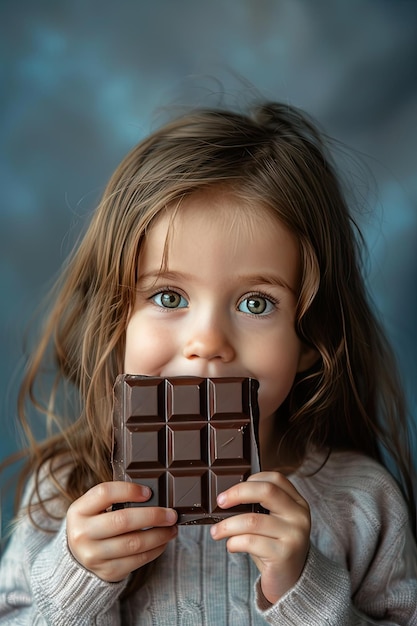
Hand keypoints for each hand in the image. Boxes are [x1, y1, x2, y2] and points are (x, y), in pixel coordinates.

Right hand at [66, 481, 177, 581]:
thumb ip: (115, 498)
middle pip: (123, 520)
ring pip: (134, 543)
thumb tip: (151, 495)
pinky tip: (162, 542)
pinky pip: (137, 560)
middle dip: (153, 516)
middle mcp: (82, 534)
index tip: (149, 492)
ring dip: (159, 535)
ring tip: (172, 528)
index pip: (104, 493)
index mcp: (78, 511)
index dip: (129, 490)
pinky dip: (155, 550)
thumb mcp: (93, 507)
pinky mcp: (107, 571)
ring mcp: (94, 556)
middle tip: (171, 514)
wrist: (78, 557)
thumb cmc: (93, 524)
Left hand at [210, 472, 309, 603]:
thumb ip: (260, 506)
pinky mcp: (284, 554)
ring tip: (216, 531)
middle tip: (220, 502)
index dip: (252, 479)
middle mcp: (299, 516)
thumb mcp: (273, 522)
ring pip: (252, 520)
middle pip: (266, 491)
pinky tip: (231, 545)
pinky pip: (250, 542)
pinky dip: (234, 542)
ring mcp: (294, 535)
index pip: (276, 479)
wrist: (290, 583)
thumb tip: (226, 496)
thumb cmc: (274, 547)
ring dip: (227, 525)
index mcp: (297, 503)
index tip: (233, 490)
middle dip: (237, 493)